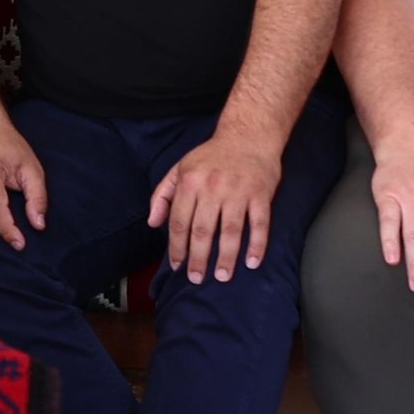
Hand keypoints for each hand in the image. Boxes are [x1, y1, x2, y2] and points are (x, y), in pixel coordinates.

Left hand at [148, 123, 286, 282]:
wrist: (248, 135)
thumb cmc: (211, 156)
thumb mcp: (180, 169)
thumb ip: (162, 195)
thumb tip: (153, 223)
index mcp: (190, 182)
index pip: (179, 221)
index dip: (177, 246)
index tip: (177, 266)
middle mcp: (213, 188)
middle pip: (203, 230)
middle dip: (198, 258)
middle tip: (196, 279)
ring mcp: (238, 192)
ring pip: (230, 231)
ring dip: (226, 257)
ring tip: (223, 276)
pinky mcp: (261, 195)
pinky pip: (260, 224)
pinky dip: (257, 244)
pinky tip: (252, 262)